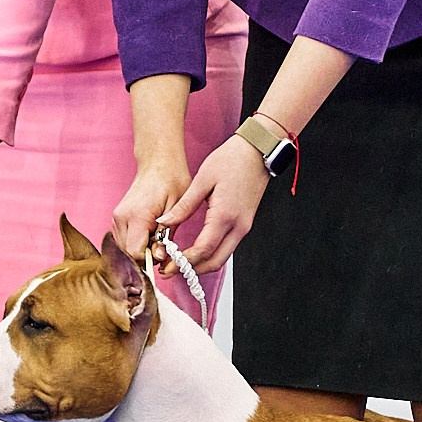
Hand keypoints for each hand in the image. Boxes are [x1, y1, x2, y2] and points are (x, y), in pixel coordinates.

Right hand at [113, 152, 192, 258]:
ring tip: (158, 239)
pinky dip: (136, 243)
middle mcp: (121, 218)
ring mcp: (116, 218)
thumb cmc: (172, 181)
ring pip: (124, 249)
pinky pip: (123, 241)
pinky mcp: (117, 218)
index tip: (164, 257)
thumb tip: (159, 258)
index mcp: (136, 216)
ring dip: (140, 251)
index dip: (150, 261)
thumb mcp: (176, 209)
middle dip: (146, 258)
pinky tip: (150, 234)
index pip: (135, 253)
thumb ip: (166, 236)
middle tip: (164, 248)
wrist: (159, 162)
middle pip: (128, 254)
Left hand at [164, 133, 267, 271]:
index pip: (202, 250)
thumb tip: (164, 222)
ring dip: (201, 265)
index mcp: (225, 216)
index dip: (183, 262)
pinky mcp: (245, 224)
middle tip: (170, 270)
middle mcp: (238, 227)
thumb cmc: (231, 160)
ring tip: (179, 263)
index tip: (166, 266)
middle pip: (214, 262)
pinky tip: (195, 252)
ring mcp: (244, 227)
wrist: (258, 151)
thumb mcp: (202, 180)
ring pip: (222, 257)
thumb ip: (184, 206)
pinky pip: (227, 247)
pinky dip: (210, 254)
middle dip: (191, 271)